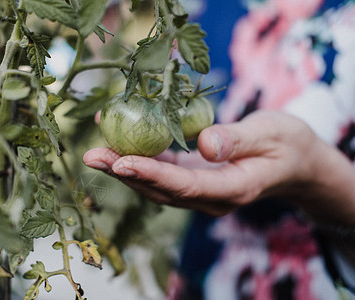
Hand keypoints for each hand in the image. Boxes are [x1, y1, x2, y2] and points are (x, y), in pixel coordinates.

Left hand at [84, 110, 354, 223]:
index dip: (151, 175)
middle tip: (92, 156)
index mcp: (232, 189)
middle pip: (161, 190)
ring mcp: (199, 191)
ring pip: (156, 184)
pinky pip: (162, 171)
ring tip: (95, 151)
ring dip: (124, 168)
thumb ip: (238, 140)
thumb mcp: (271, 135)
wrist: (294, 161)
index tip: (121, 162)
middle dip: (124, 173)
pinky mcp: (192, 178)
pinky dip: (139, 157)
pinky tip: (119, 141)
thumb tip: (204, 144)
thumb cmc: (286, 144)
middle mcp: (209, 197)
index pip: (185, 186)